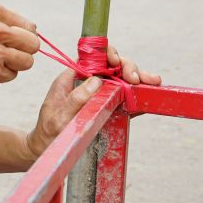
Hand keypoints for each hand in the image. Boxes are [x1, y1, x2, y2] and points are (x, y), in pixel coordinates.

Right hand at [0, 3, 39, 90]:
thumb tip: (29, 28)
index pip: (29, 26)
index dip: (25, 35)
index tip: (18, 41)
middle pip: (33, 44)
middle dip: (26, 50)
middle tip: (14, 53)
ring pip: (27, 62)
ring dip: (16, 64)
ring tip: (0, 61)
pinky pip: (11, 75)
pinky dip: (2, 74)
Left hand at [25, 49, 160, 156]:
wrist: (49, 148)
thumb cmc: (50, 131)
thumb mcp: (59, 115)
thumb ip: (76, 98)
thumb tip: (96, 80)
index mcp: (74, 77)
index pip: (93, 57)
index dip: (107, 54)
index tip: (116, 62)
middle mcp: (89, 83)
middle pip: (112, 66)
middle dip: (127, 67)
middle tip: (136, 79)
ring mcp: (101, 95)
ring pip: (123, 81)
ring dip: (139, 79)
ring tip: (153, 82)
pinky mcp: (110, 109)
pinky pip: (127, 99)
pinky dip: (139, 96)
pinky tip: (151, 95)